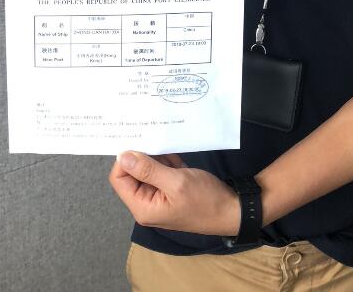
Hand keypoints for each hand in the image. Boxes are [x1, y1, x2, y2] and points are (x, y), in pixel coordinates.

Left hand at [109, 151, 240, 235]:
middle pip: (133, 173)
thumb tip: (122, 155)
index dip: (125, 160)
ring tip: (173, 154)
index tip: (140, 142)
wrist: (233, 210)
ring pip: (148, 170)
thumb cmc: (204, 199)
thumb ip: (147, 169)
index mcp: (143, 207)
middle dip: (145, 157)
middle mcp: (147, 203)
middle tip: (158, 141)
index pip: (119, 179)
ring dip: (159, 158)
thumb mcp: (176, 182)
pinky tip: (180, 160)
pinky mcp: (171, 191)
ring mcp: (160, 197)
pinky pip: (162, 171)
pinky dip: (169, 162)